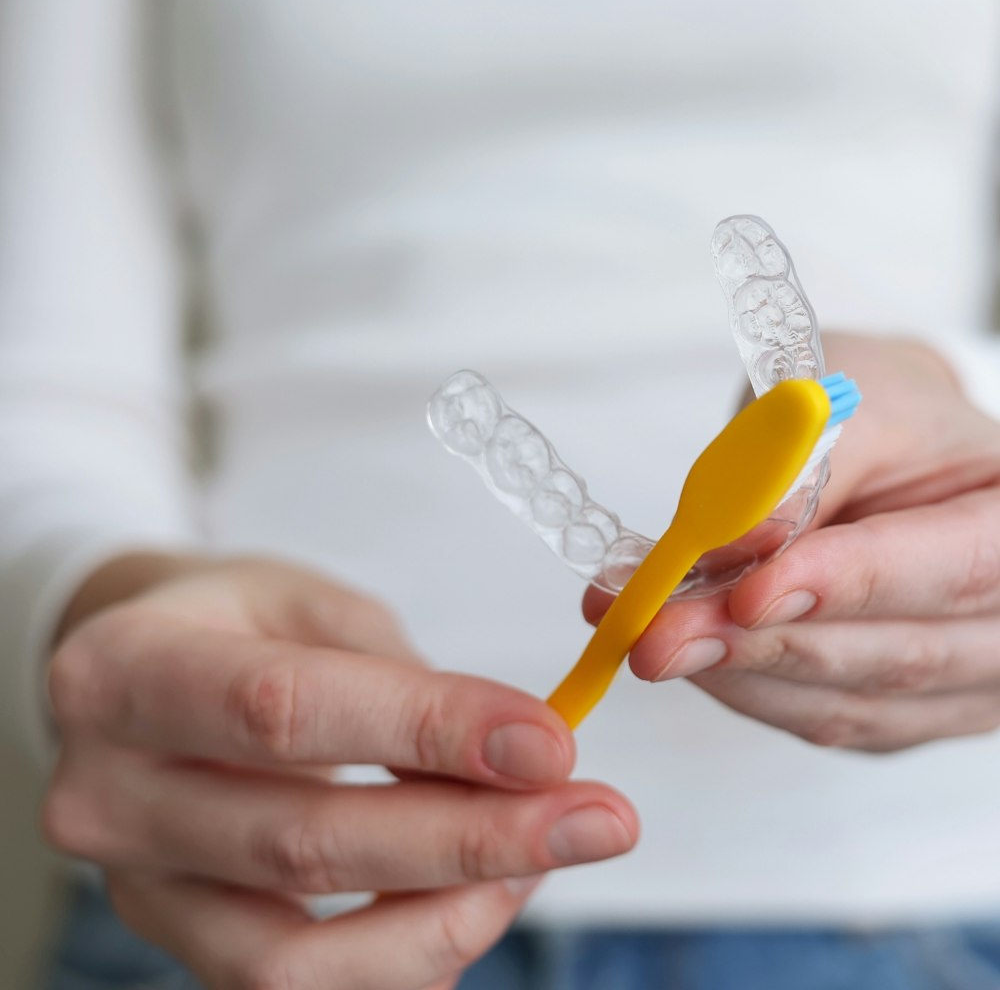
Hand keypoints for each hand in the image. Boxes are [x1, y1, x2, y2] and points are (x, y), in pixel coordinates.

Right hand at [44, 554, 636, 988]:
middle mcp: (109, 792)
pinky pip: (292, 988)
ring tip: (539, 861)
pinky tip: (475, 904)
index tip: (549, 744)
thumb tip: (521, 758)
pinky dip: (401, 962)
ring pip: (295, 957)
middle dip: (471, 838)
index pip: (286, 712)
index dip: (428, 732)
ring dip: (446, 918)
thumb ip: (400, 679)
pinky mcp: (175, 936)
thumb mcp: (310, 602)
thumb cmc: (234, 620)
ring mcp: (135, 883)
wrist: (144, 668)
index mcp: (126, 671)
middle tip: (595, 818)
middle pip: (304, 843)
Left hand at [587, 333, 999, 752]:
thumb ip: (801, 469)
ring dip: (736, 673)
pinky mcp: (901, 710)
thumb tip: (734, 542)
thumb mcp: (851, 397)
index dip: (848, 585)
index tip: (748, 591)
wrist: (895, 451)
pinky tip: (689, 651)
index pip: (953, 567)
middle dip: (763, 644)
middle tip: (659, 631)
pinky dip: (743, 688)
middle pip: (899, 655)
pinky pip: (821, 720)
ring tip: (649, 633)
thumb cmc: (885, 412)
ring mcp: (964, 681)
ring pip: (848, 704)